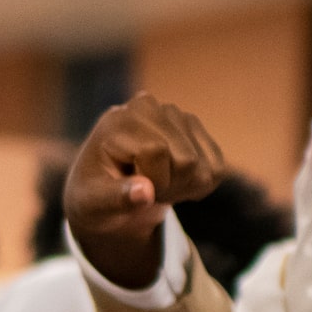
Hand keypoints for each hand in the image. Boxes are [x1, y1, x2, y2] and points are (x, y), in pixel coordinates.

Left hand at [64, 93, 226, 289]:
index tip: (134, 191)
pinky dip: (200, 185)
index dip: (152, 182)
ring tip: (156, 184)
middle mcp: (148, 107)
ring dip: (183, 188)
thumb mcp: (94, 204)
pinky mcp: (194, 128)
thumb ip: (117, 198)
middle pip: (187, 161)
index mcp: (119, 119)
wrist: (105, 191)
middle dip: (169, 188)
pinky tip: (173, 180)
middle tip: (145, 189)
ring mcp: (175, 115)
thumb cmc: (94, 197)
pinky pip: (217, 168)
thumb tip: (144, 192)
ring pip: (204, 167)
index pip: (157, 152)